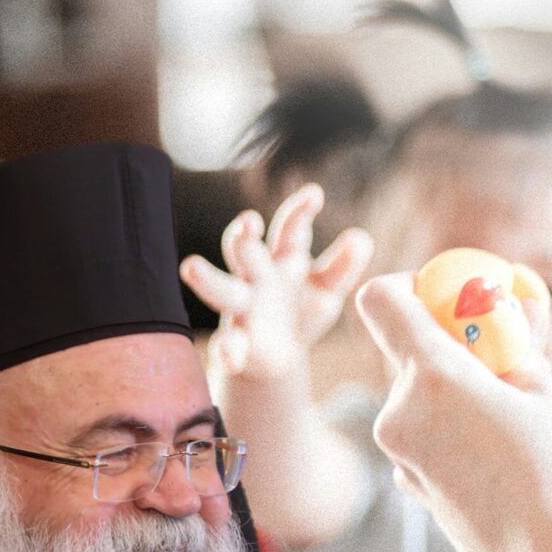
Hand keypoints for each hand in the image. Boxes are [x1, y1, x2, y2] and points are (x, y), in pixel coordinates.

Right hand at [180, 184, 373, 379]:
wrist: (280, 357)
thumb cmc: (302, 310)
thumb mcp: (327, 290)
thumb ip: (342, 266)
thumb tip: (361, 238)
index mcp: (282, 259)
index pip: (289, 230)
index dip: (299, 211)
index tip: (314, 194)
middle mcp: (257, 278)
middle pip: (245, 252)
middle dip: (244, 237)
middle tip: (247, 222)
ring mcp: (243, 309)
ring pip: (222, 290)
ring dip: (208, 279)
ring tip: (190, 266)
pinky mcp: (237, 343)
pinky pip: (228, 344)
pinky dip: (227, 350)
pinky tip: (231, 356)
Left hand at [354, 274, 551, 551]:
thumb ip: (521, 352)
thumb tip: (515, 320)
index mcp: (433, 377)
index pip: (382, 300)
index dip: (411, 287)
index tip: (453, 298)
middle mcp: (400, 413)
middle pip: (407, 351)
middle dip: (452, 343)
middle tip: (506, 353)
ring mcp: (401, 456)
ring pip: (420, 397)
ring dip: (459, 390)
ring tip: (519, 411)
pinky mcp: (412, 488)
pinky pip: (426, 436)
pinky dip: (455, 429)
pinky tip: (504, 453)